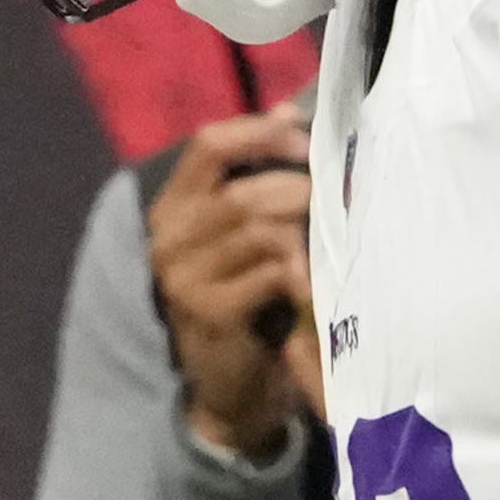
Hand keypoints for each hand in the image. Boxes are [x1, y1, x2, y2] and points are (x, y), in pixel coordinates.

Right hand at [146, 112, 320, 461]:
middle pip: (242, 188)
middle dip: (296, 190)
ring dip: (303, 231)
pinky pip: (267, 271)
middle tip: (331, 203)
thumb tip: (288, 110)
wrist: (230, 389)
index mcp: (173, 208)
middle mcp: (168, 238)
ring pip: (258, 226)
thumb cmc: (247, 303)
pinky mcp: (209, 312)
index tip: (306, 141)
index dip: (262, 133)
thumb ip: (258, 174)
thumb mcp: (245, 234)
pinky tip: (312, 284)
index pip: (209, 144)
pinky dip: (299, 272)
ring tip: (326, 244)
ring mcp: (184, 277)